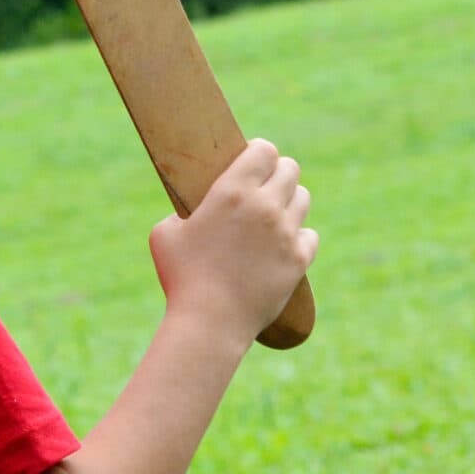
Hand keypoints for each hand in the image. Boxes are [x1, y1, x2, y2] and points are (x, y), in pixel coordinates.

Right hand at [148, 138, 318, 342]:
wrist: (210, 323)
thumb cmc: (182, 278)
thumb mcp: (164, 234)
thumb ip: (180, 213)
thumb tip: (191, 213)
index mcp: (231, 190)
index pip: (264, 150)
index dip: (259, 153)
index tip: (253, 162)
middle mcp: (263, 205)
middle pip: (290, 169)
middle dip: (279, 173)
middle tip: (266, 187)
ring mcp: (285, 232)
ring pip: (303, 198)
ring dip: (290, 202)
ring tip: (277, 213)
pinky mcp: (298, 259)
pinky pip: (310, 236)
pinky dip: (300, 238)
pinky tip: (286, 244)